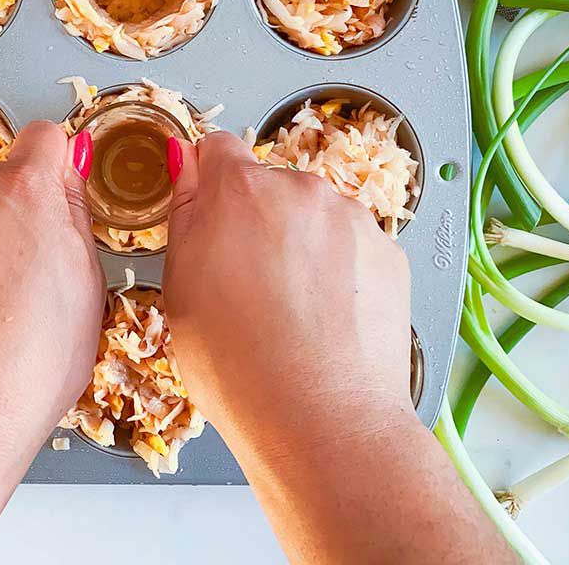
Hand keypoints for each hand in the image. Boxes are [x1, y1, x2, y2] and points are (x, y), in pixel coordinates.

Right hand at [162, 133, 512, 563]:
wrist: (320, 418)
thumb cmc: (237, 363)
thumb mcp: (179, 286)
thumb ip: (186, 212)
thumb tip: (186, 161)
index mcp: (239, 190)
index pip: (217, 149)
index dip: (207, 182)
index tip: (205, 216)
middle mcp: (301, 190)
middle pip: (269, 186)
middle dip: (256, 221)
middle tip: (243, 284)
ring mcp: (352, 220)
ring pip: (314, 218)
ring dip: (301, 246)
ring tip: (289, 312)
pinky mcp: (389, 254)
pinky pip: (352, 248)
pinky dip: (338, 273)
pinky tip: (324, 321)